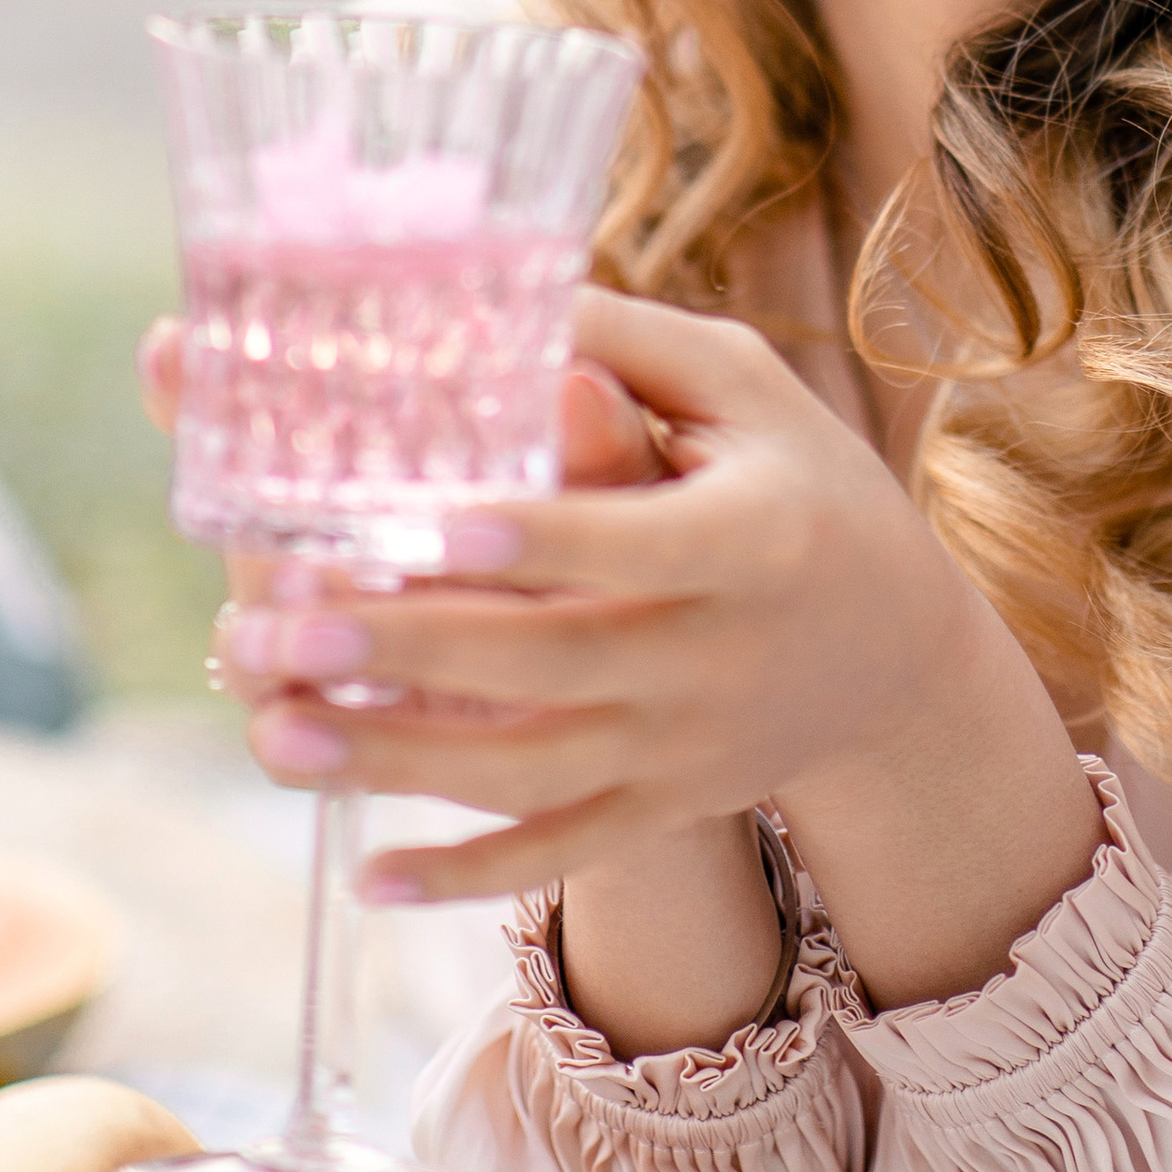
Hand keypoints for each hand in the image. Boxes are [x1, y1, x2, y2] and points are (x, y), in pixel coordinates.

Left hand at [210, 288, 1095, 991]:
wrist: (898, 651)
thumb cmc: (799, 480)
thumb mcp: (746, 387)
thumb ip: (628, 342)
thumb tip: (496, 293)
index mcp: (752, 537)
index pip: (635, 544)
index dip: (537, 538)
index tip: (427, 524)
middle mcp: (720, 657)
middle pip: (552, 665)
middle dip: (407, 651)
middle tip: (275, 625)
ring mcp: (690, 749)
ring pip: (533, 775)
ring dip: (396, 763)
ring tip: (273, 731)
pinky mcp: (666, 808)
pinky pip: (560, 855)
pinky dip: (468, 876)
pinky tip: (367, 877)